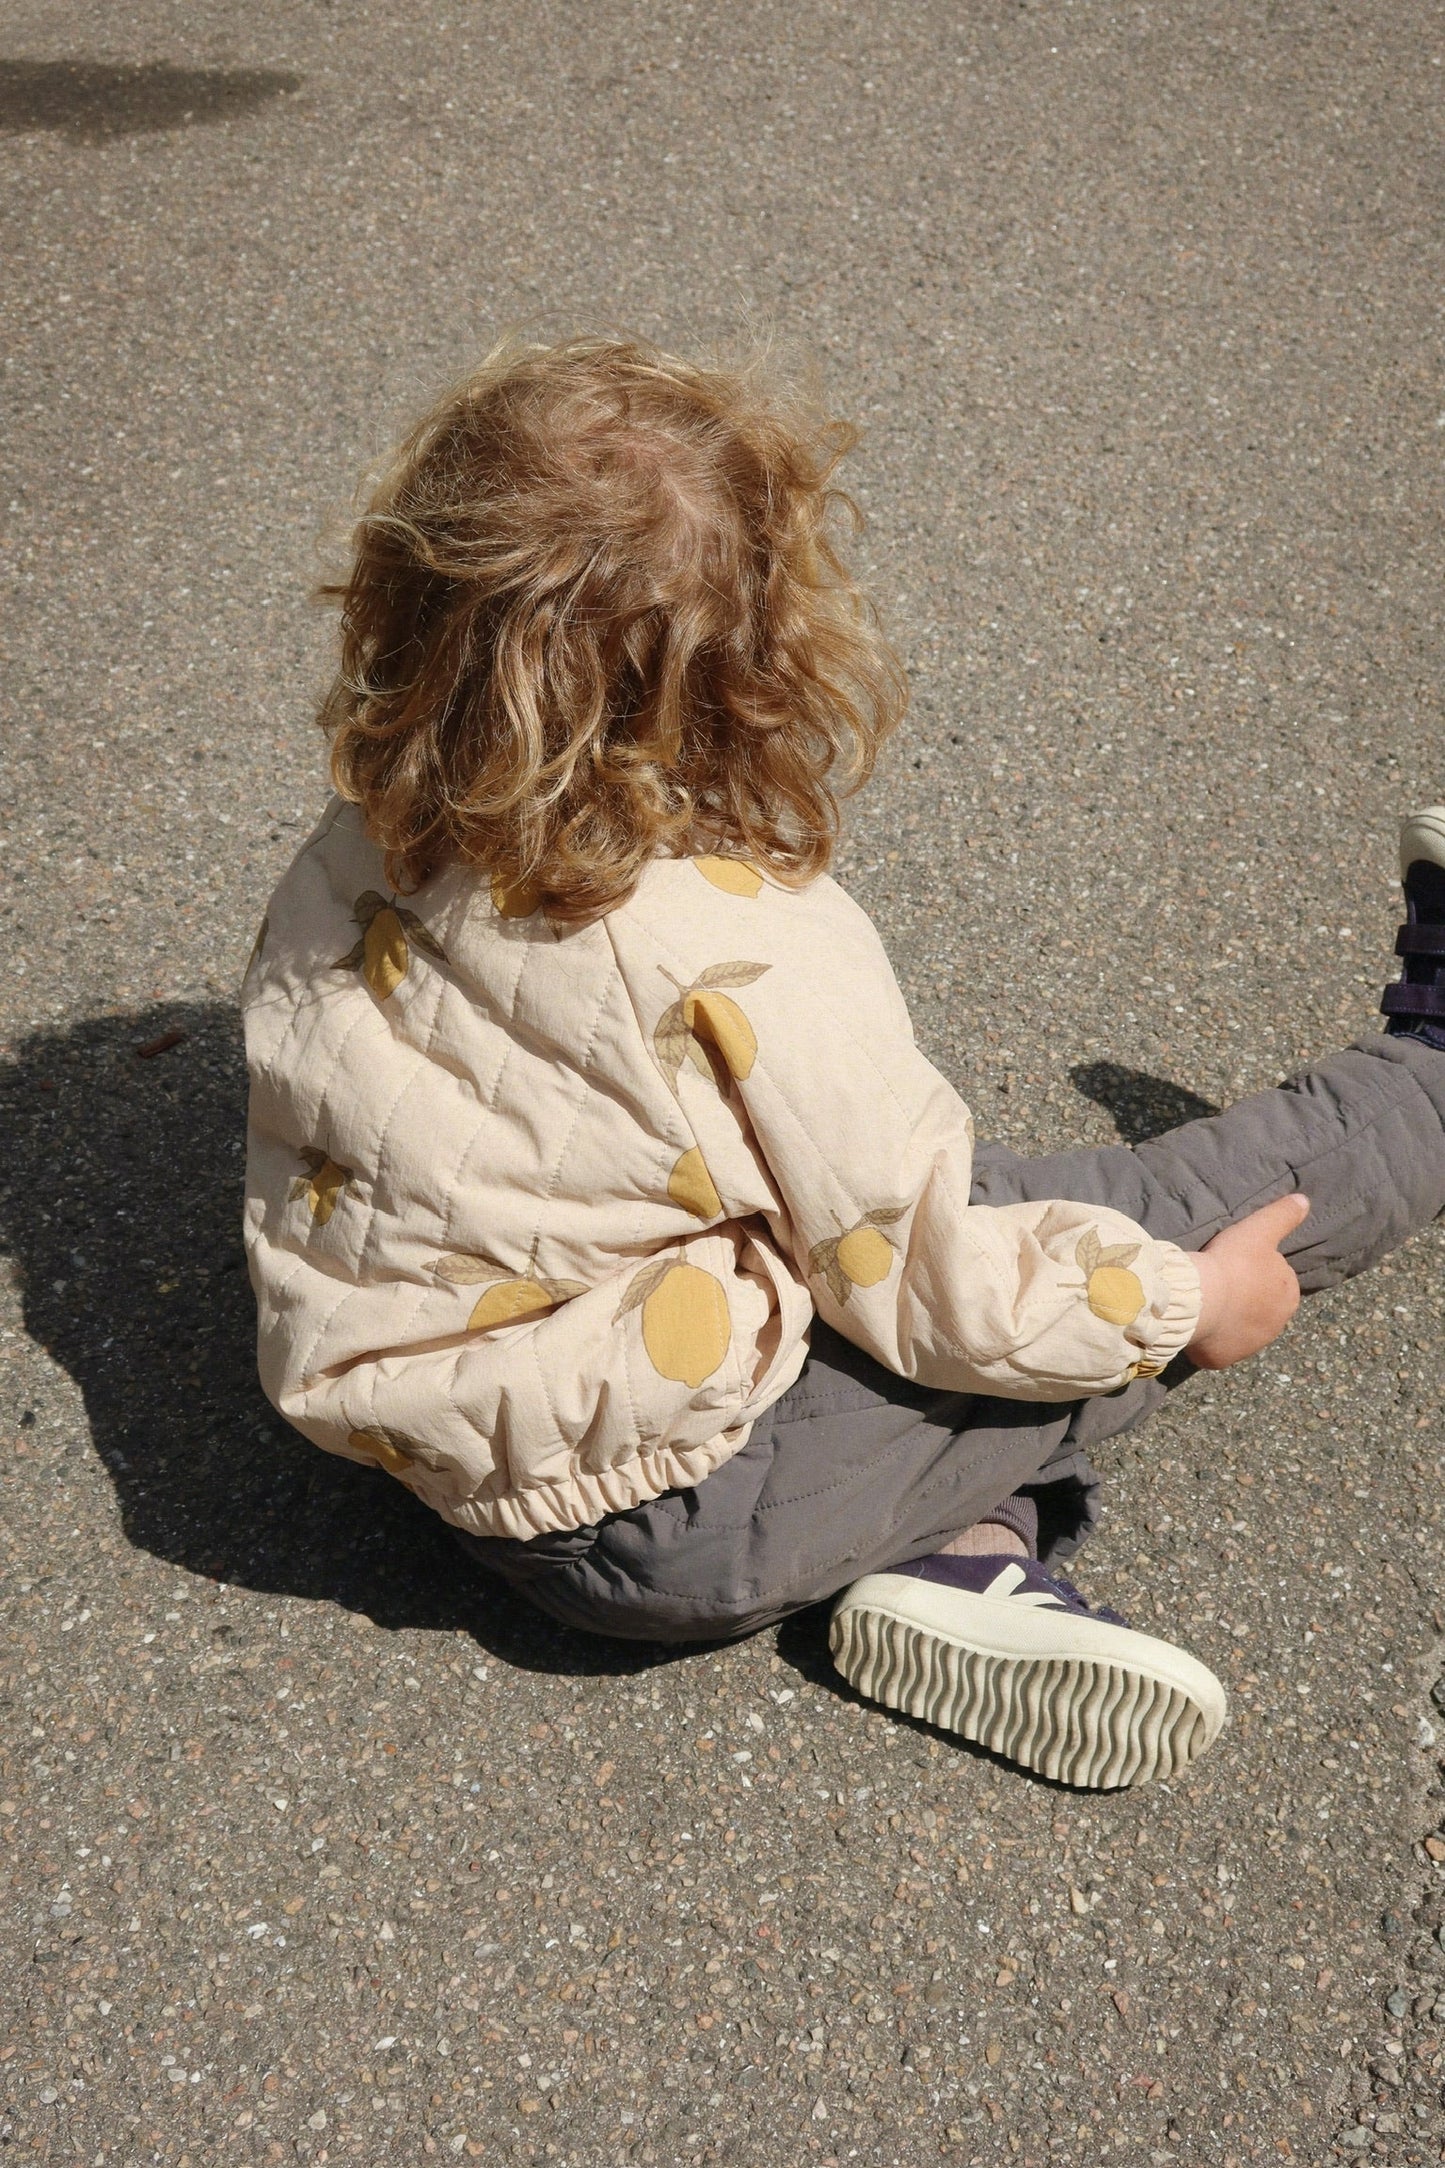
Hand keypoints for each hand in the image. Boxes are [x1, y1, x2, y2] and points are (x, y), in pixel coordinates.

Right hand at [1184, 1192, 1310, 1370]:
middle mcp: (1276, 1325)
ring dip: (1228, 1319)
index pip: (1278, 1284)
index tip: (1237, 1267)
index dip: (1257, 1274)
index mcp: (1289, 1295)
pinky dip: (1212, 1340)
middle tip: (1221, 1285)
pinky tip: (1199, 1325)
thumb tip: (1305, 1200)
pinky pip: (1219, 1348)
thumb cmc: (1233, 1262)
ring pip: (1240, 1330)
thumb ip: (1283, 1215)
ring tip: (1208, 1304)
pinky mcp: (1225, 1359)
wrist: (1202, 1298)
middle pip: (1260, 1309)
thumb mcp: (1260, 1230)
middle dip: (1245, 1300)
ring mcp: (1250, 1346)